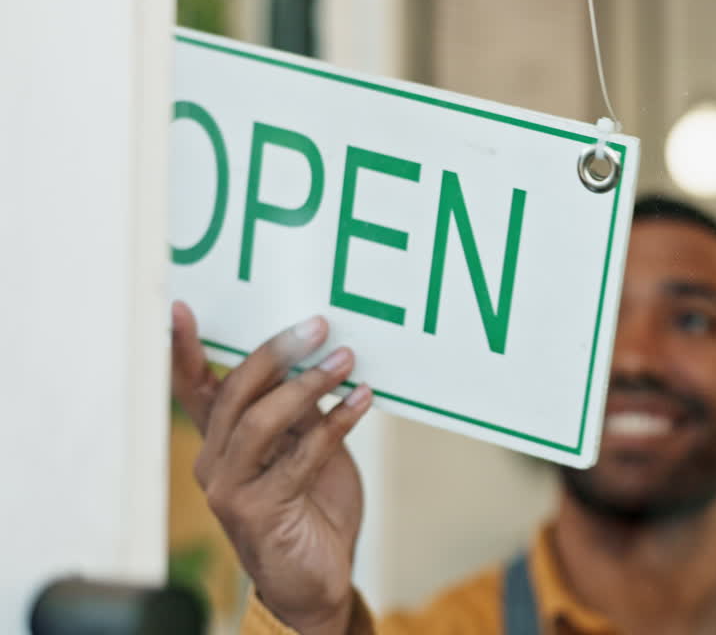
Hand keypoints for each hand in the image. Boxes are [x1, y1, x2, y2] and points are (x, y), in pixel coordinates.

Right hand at [171, 301, 372, 634]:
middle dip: (275, 354)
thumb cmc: (311, 508)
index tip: (180, 308)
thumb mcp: (307, 448)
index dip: (184, 349)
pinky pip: (300, 457)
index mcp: (221, 441)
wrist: (318, 580)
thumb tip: (318, 356)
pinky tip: (362, 401)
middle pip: (234, 394)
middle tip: (317, 326)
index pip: (195, 388)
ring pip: (260, 422)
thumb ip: (302, 410)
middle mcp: (214, 462)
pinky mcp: (259, 512)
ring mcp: (231, 489)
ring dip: (307, 385)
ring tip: (345, 360)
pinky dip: (336, 423)